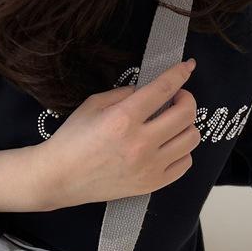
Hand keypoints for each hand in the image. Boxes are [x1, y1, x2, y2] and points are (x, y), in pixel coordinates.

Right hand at [38, 59, 200, 208]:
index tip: (187, 67)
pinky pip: (185, 164)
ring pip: (191, 139)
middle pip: (186, 113)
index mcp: (123, 118)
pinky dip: (182, 151)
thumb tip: (149, 90)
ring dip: (186, 125)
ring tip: (172, 124)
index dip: (180, 74)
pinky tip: (169, 146)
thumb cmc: (72, 140)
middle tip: (176, 98)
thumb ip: (124, 93)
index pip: (164, 89)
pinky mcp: (151, 184)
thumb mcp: (93, 105)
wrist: (60, 178)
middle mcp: (140, 143)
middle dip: (186, 98)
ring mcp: (148, 166)